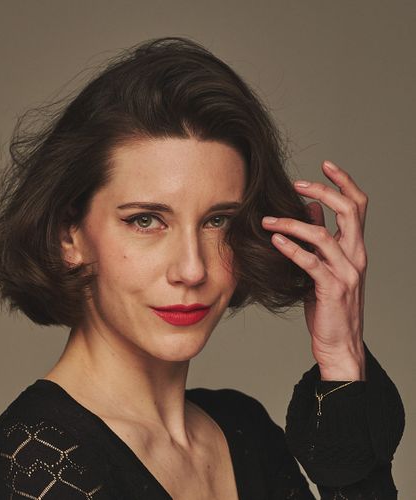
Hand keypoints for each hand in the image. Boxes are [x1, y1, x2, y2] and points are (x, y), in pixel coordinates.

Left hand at [261, 160, 367, 380]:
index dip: (344, 182)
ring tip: (267, 220)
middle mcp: (356, 256)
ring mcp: (347, 273)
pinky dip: (291, 249)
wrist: (340, 344)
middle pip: (350, 211)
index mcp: (355, 248)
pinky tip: (274, 241)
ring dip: (292, 223)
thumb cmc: (330, 306)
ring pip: (323, 235)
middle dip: (324, 190)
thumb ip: (321, 239)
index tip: (326, 165)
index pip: (358, 206)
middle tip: (298, 183)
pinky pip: (311, 263)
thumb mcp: (327, 267)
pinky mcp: (332, 289)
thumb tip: (312, 209)